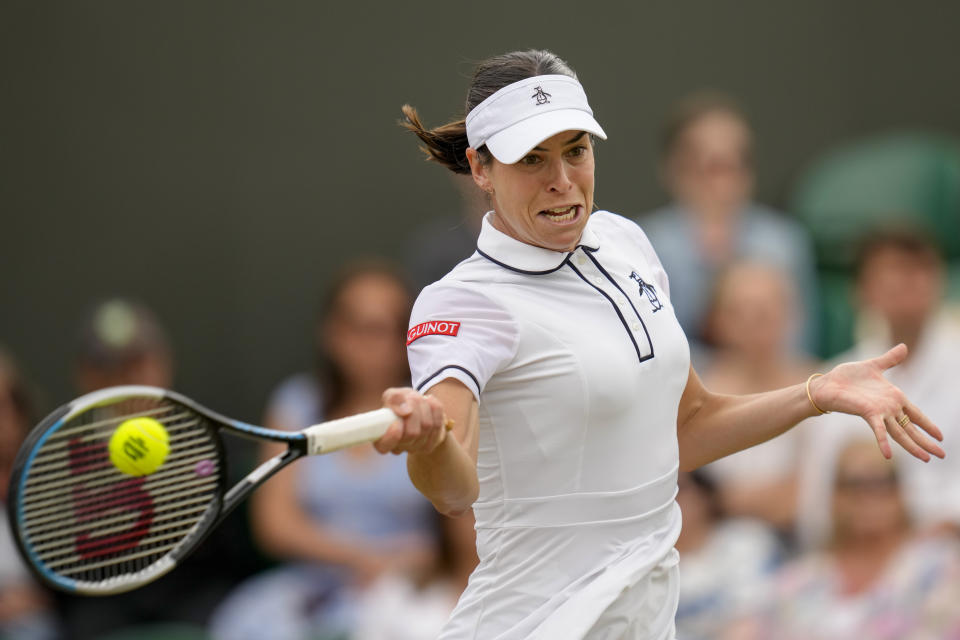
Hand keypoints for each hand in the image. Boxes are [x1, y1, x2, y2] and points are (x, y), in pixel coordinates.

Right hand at [375, 387, 449, 454]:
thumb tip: (405, 411)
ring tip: (419, 399)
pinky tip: (429, 403)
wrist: (417, 407)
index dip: (392, 436)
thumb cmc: (401, 401)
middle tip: (411, 397)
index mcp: (380, 438)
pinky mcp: (429, 444)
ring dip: (424, 406)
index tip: (397, 421)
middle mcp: (396, 447)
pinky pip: (439, 424)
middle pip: (412, 433)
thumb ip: (394, 399)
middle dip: (414, 409)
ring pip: (427, 426)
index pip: (384, 445)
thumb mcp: (393, 395)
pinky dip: (435, 409)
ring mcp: (414, 448)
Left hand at [810, 343, 944, 460]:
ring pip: (901, 433)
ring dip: (914, 446)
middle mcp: (889, 408)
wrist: (826, 384)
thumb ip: (890, 359)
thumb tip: (904, 347)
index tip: (941, 437)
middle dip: (927, 442)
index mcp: (894, 398)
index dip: (928, 425)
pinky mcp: (868, 414)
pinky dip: (883, 442)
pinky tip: (888, 456)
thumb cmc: (847, 376)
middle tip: (942, 455)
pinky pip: (878, 430)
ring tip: (927, 459)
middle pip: (912, 428)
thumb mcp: (873, 366)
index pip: (916, 414)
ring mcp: (880, 413)